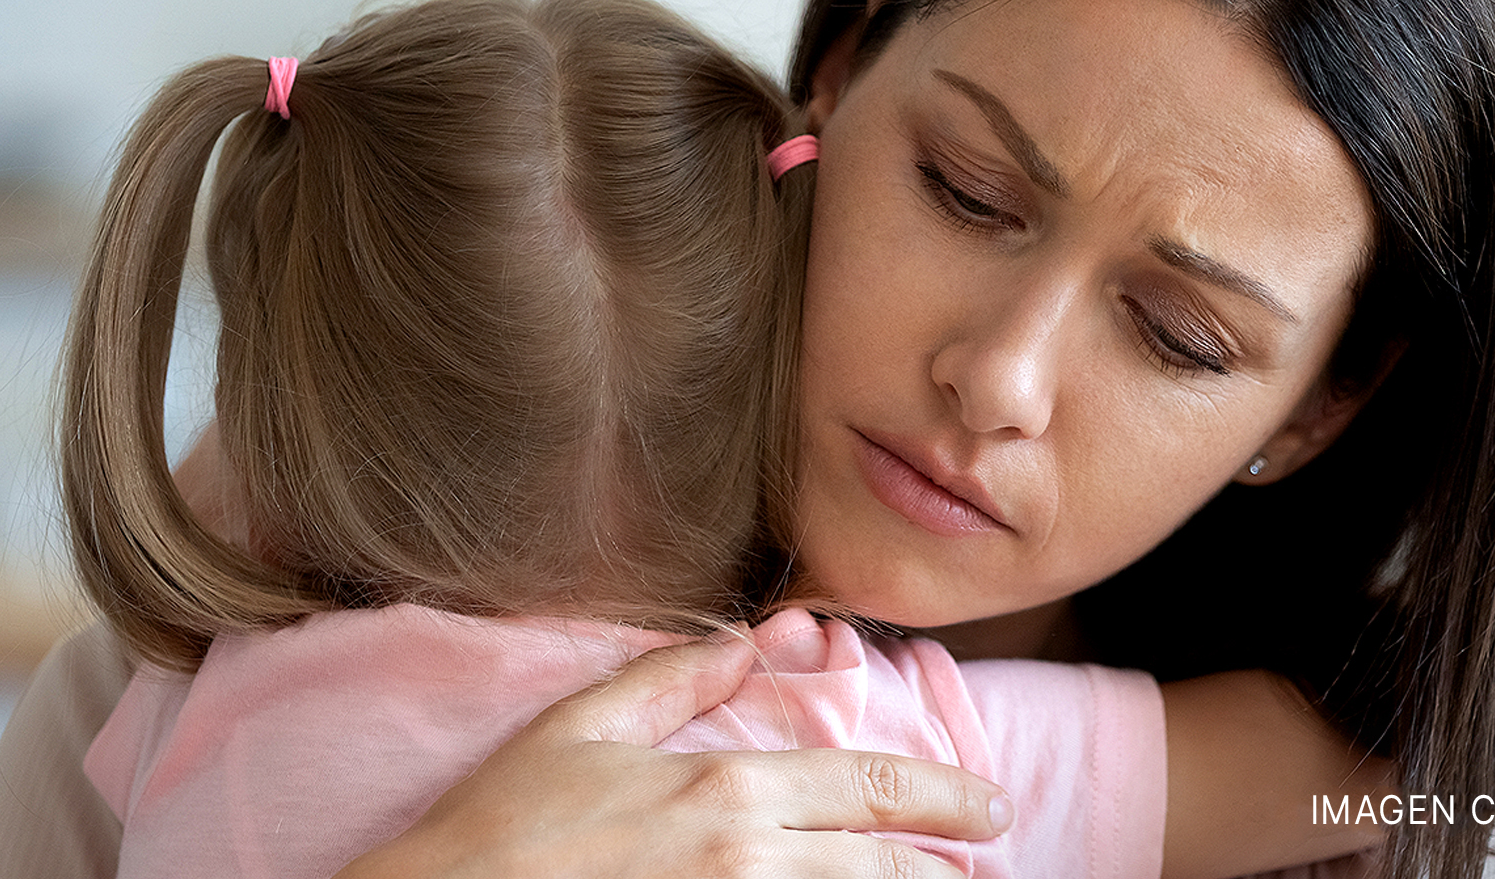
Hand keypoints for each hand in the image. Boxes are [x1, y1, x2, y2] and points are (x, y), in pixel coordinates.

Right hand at [337, 633, 1014, 878]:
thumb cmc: (501, 828)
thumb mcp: (580, 726)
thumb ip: (673, 678)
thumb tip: (746, 640)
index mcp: (728, 792)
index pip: (873, 788)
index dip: (948, 797)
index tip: (993, 807)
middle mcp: (749, 862)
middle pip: (891, 868)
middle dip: (951, 868)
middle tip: (989, 863)